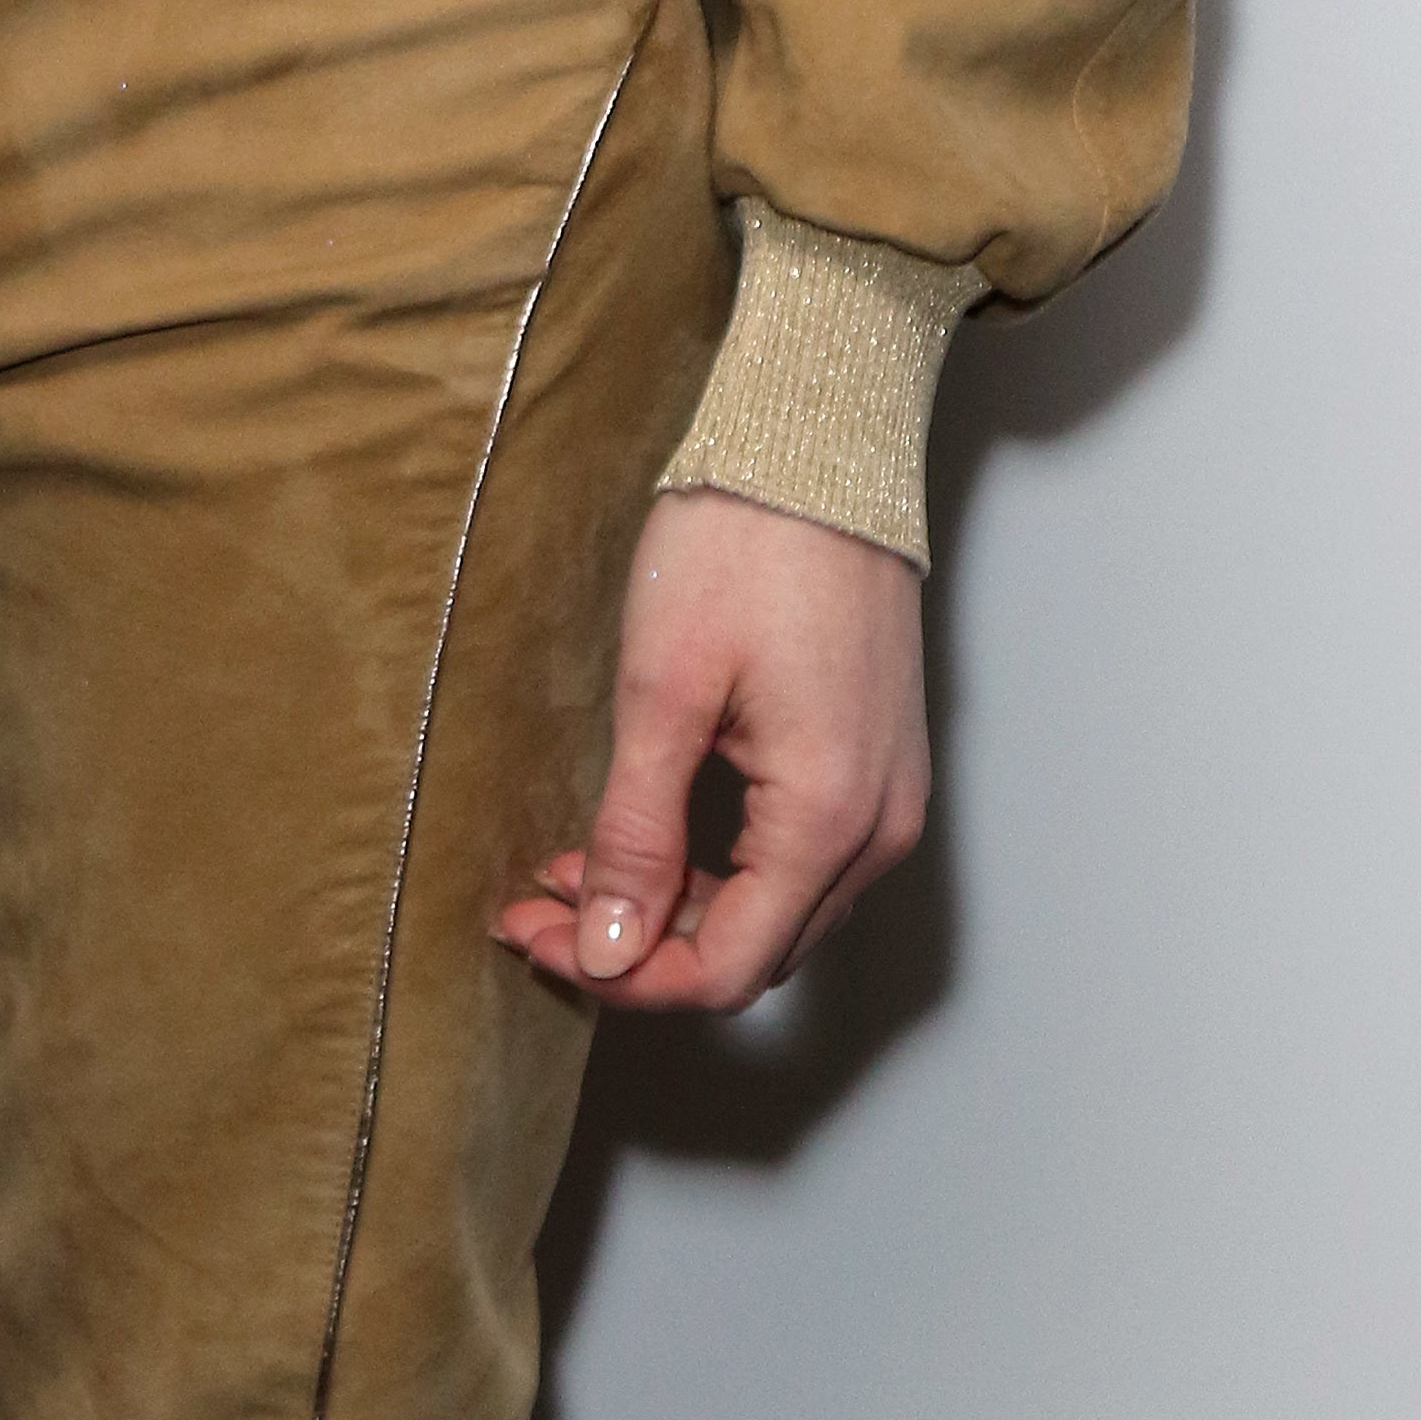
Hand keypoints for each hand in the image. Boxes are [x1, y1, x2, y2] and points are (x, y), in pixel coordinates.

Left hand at [494, 482, 926, 1013]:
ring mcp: (885, 797)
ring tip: (577, 864)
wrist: (823, 445)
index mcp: (826, 821)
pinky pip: (796, 856)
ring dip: (675, 905)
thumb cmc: (744, 543)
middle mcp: (875, 831)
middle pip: (751, 950)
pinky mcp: (875, 763)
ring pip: (773, 909)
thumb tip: (607, 949)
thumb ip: (637, 833)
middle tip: (538, 899)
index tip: (534, 931)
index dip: (621, 974)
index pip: (722, 971)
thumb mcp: (664, 689)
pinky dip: (719, 863)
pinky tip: (649, 826)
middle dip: (638, 944)